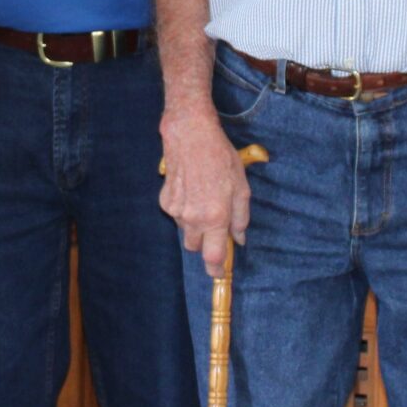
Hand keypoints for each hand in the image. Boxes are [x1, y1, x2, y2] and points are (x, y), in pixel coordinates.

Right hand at [160, 110, 252, 274]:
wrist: (191, 134)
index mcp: (215, 217)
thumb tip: (239, 239)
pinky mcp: (165, 200)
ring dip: (195, 224)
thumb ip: (240, 218)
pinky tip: (191, 190)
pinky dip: (184, 210)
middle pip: (196, 247)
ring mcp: (175, 210)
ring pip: (186, 230)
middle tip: (215, 224)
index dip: (216, 269)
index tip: (219, 272)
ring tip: (204, 198)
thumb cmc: (220, 158)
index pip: (213, 256)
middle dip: (205, 242)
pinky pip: (176, 215)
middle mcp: (193, 218)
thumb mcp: (241, 188)